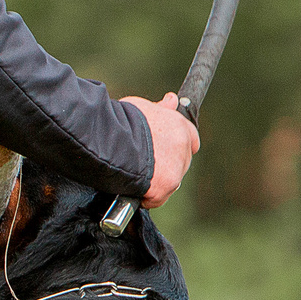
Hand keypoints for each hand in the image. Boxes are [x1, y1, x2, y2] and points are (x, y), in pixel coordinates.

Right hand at [122, 93, 198, 207]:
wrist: (110, 139)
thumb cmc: (121, 121)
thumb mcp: (141, 107)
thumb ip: (160, 108)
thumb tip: (171, 100)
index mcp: (179, 125)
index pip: (190, 138)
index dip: (177, 145)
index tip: (165, 149)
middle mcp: (182, 146)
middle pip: (182, 162)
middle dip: (167, 165)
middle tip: (146, 163)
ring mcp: (176, 168)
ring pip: (171, 181)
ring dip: (158, 181)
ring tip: (136, 175)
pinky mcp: (165, 187)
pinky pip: (158, 198)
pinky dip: (147, 197)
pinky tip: (134, 189)